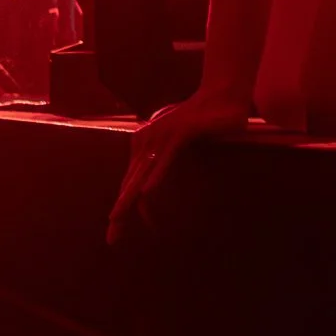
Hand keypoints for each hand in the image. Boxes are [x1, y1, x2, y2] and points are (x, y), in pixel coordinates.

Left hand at [106, 89, 253, 247]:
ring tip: (118, 219)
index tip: (116, 233)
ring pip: (141, 174)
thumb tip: (155, 186)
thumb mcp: (178, 144)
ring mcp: (161, 135)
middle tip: (111, 239)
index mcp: (144, 147)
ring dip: (129, 199)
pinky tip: (146, 192)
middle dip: (120, 213)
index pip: (129, 185)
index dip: (123, 210)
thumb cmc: (203, 122)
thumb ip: (165, 161)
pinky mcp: (179, 132)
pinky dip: (156, 176)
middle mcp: (146, 141)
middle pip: (129, 184)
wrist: (223, 95)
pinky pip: (164, 159)